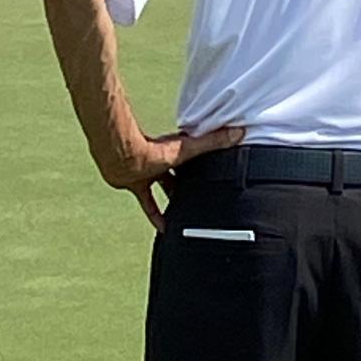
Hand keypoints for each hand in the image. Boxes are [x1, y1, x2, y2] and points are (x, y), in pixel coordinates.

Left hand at [107, 127, 244, 233]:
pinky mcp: (137, 186)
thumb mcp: (188, 148)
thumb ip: (213, 142)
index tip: (216, 171)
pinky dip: (156, 216)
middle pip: (180, 174)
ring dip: (174, 200)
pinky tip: (164, 228)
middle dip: (190, 184)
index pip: (195, 155)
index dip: (204, 163)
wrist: (121, 159)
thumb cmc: (152, 149)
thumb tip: (238, 132)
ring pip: (165, 188)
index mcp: (176, 151)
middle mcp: (162, 161)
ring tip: (187, 213)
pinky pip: (149, 205)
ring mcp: (149, 174)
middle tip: (203, 196)